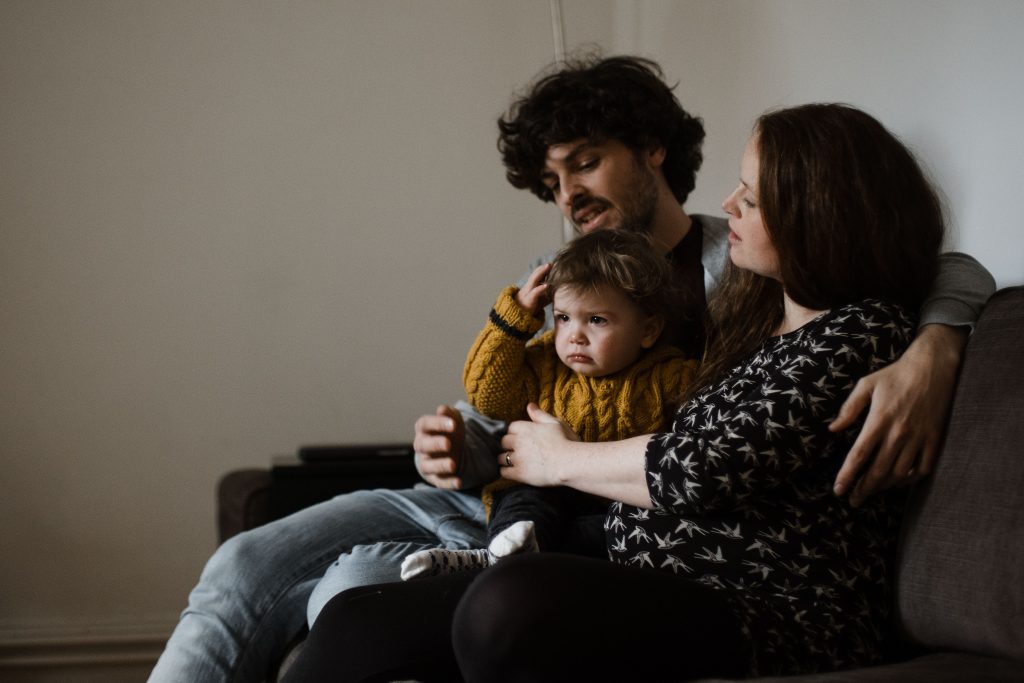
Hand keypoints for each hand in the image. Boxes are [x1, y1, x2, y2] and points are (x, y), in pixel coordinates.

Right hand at [413, 405, 465, 488]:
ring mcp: (426, 462)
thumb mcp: (452, 419)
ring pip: (428, 466)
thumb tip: (442, 409)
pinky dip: (448, 483)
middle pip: (423, 445)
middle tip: (448, 444)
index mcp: (423, 428)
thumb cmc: (449, 431)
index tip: (453, 424)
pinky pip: (439, 482)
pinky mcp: (434, 477)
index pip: (425, 424)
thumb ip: (448, 413)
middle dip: (435, 444)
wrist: (450, 449)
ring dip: (440, 465)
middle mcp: (421, 446)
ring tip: (453, 465)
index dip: (437, 423)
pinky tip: (459, 482)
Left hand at [499, 403, 576, 486]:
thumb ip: (539, 415)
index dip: (515, 434)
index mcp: (525, 428)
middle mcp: (518, 441)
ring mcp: (517, 458)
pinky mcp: (519, 473)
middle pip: (503, 442)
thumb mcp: (555, 423)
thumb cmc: (566, 441)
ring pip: (501, 458)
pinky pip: (503, 472)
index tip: (521, 439)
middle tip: (518, 451)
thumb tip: (529, 405)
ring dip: (506, 460)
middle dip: (509, 446)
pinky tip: (514, 472)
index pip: (510, 428)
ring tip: (516, 462)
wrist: (570, 463)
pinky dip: (507, 472)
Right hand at [514, 263, 550, 314]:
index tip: (553, 264)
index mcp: (530, 287)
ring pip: (533, 280)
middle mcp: (527, 288)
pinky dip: (540, 288)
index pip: (536, 275)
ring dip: (541, 273)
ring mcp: (526, 293)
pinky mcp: (528, 301)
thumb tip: (558, 290)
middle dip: (543, 268)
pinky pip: (534, 293)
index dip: (543, 269)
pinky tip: (546, 285)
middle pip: (535, 275)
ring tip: (548, 267)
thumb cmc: (529, 310)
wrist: (516, 319)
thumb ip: (547, 294)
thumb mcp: (540, 300)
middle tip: (552, 262)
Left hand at [830, 324, 966, 505]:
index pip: (859, 455)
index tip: (839, 490)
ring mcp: (919, 438)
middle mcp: (899, 433)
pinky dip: (910, 479)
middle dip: (863, 489)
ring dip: (883, 487)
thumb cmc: (895, 375)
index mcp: (879, 420)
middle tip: (853, 501)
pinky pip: (923, 468)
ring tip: (871, 493)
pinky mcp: (934, 439)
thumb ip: (849, 409)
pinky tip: (898, 482)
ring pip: (899, 473)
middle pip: (878, 470)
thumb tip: (833, 430)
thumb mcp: (866, 385)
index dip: (848, 475)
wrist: (933, 367)